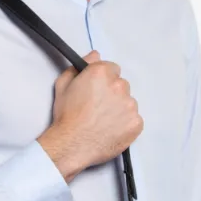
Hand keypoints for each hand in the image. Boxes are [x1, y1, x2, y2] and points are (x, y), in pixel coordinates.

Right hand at [37, 50, 144, 181]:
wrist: (71, 144)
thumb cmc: (66, 116)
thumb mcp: (64, 84)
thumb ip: (81, 65)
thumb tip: (95, 55)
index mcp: (102, 72)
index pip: (112, 69)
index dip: (104, 80)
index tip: (97, 91)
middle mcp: (120, 85)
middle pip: (122, 85)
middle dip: (113, 94)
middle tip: (99, 108)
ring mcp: (130, 105)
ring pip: (129, 103)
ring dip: (120, 109)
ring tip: (104, 122)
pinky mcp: (136, 123)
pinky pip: (134, 120)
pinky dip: (125, 125)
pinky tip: (111, 130)